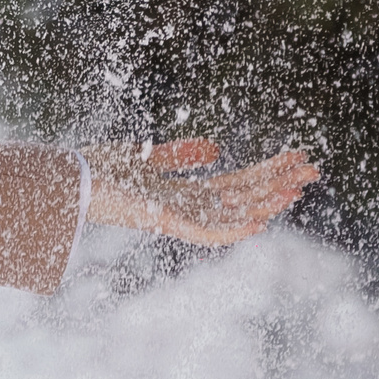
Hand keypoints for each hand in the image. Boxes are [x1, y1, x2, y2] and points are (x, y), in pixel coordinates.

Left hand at [82, 138, 318, 244]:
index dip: (266, 174)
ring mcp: (176, 215)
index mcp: (183, 194)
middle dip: (277, 183)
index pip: (235, 186)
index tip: (295, 160)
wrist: (64, 180)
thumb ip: (181, 156)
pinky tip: (261, 221)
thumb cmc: (98, 170)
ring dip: (266, 202)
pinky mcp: (162, 218)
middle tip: (314, 170)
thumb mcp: (148, 157)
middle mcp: (185, 207)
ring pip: (232, 212)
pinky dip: (233, 228)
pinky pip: (204, 230)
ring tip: (298, 189)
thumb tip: (217, 147)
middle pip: (242, 196)